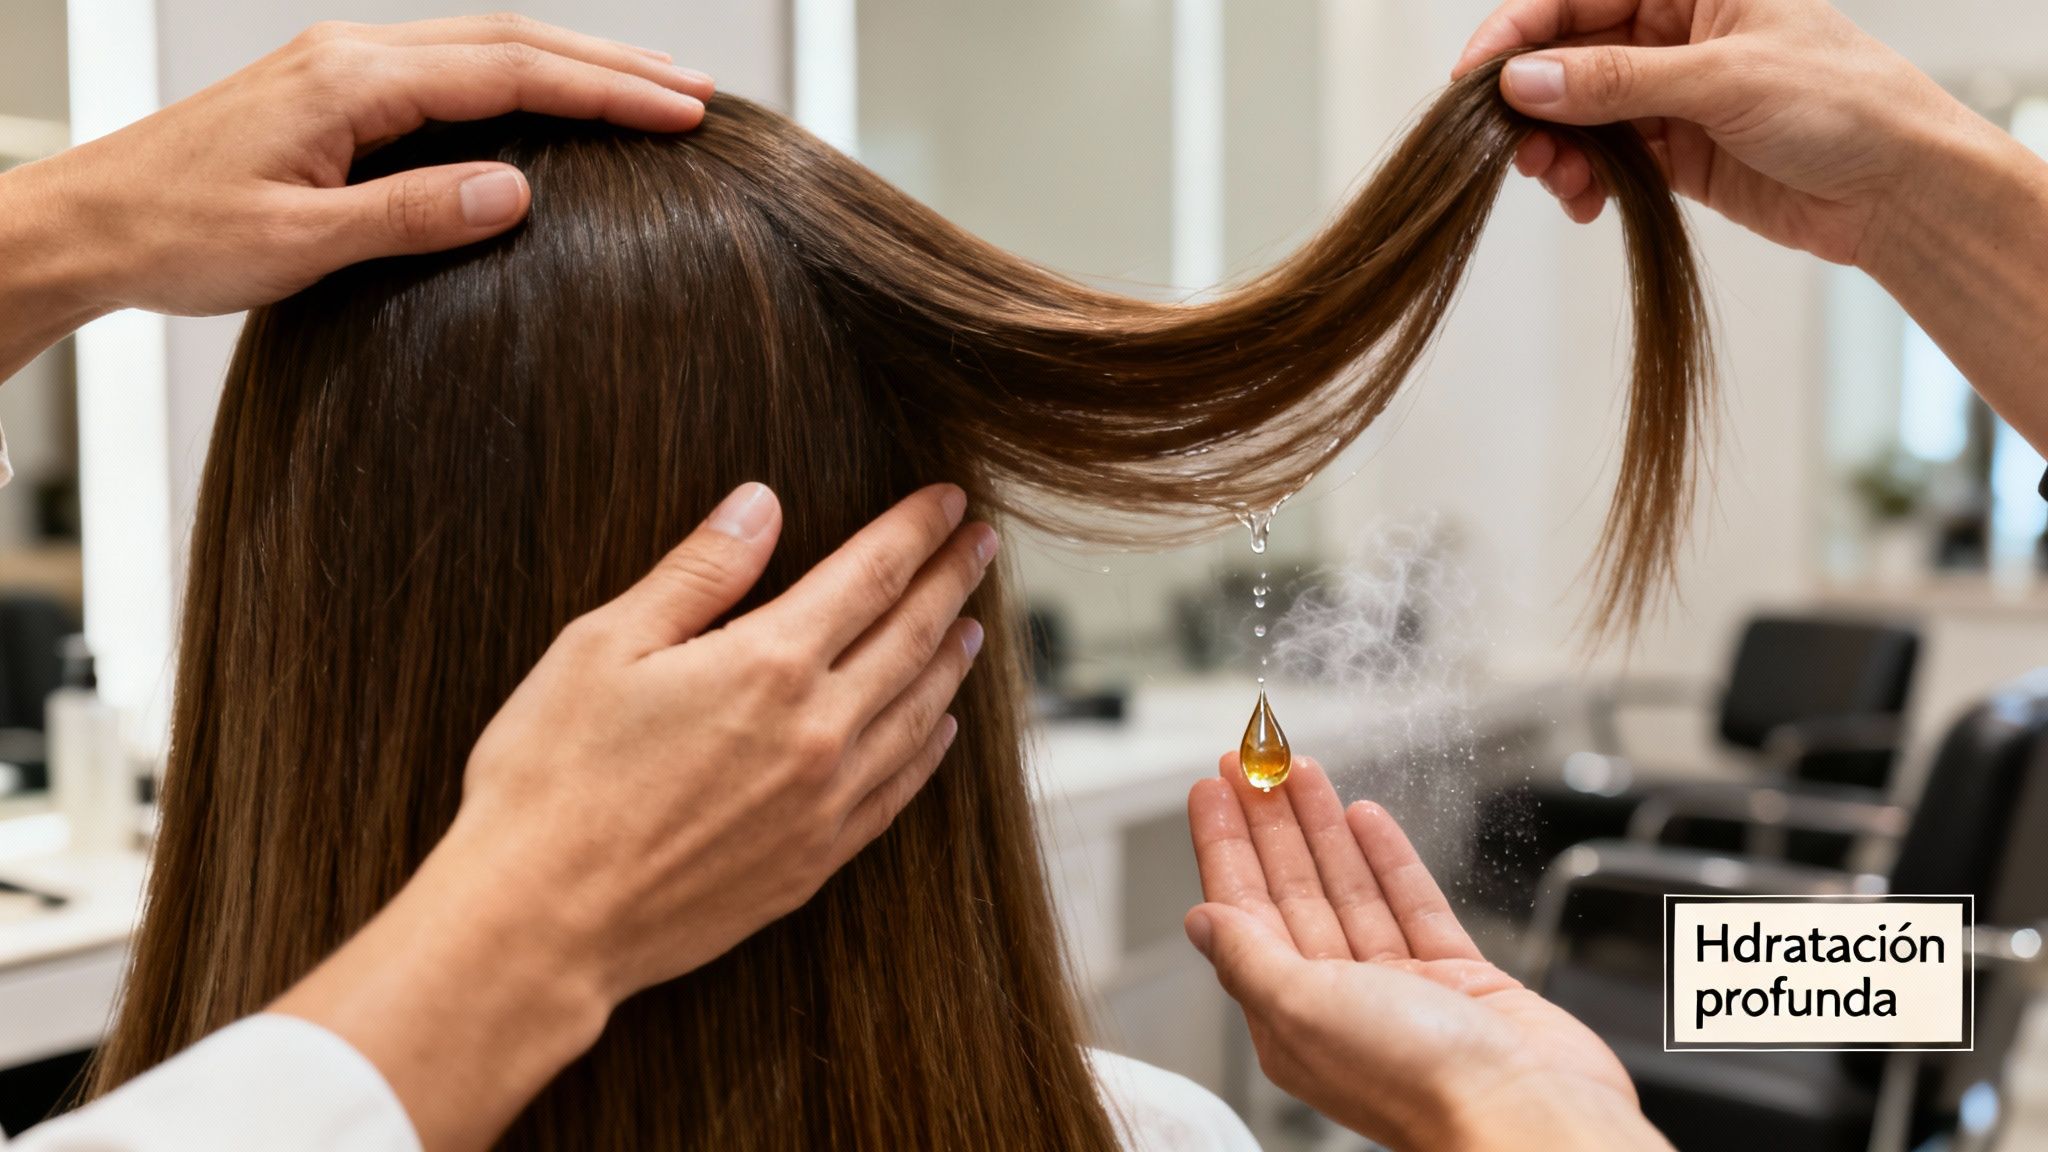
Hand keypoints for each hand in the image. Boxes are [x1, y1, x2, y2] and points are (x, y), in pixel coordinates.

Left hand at [5, 14, 710, 326]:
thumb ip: (410, 213)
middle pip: (510, 40)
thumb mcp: (298, 242)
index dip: (605, 93)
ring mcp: (341, 67)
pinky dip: (521, 80)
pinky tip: (552, 103)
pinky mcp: (333, 92)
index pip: (509, 71)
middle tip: (694, 93)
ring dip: (572, 66)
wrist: (83, 224)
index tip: (680, 113)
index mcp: (349, 82)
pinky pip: (450, 70)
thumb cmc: (173, 234)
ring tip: (647, 92)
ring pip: (484, 47)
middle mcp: (350, 56)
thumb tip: (514, 191)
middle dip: (611, 66)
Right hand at [453, 480, 995, 997]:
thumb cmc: (549, 776)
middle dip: (953, 581)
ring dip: (951, 663)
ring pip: (918, 715)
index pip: (872, 575)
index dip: (918, 530)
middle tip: (984, 544)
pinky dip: (928, 751)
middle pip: (912, 638)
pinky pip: (896, 793)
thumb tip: (761, 504)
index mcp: (769, 663)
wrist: (539, 921)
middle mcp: (817, 731)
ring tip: (973, 626)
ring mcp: (823, 804)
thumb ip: (698, 571)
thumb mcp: (604, 645)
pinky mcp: (812, 863)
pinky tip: (940, 729)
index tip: (951, 500)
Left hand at [1184, 756, 1670, 1151]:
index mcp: (1291, 1018)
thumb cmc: (1418, 1080)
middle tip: (1251, 761)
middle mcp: (1340, 1002)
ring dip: (1322, 827)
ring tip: (1301, 769)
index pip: (1243, 911)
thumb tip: (1201, 921)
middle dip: (1268, 823)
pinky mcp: (1458, 980)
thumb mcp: (1305, 1010)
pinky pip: (1412, 905)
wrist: (1528, 1114)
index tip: (1212, 789)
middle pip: (1292, 892)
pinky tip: (1364, 818)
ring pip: (1349, 889)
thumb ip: (1250, 960)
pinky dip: (1388, 859)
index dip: (1225, 845)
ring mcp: (1401, 989)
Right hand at [1452, 0, 1983, 266]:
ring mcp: (1671, 93)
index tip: (1475, 78)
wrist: (1899, 190)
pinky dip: (1583, 180)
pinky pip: (1604, 157)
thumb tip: (1524, 81)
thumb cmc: (1843, 105)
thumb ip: (1617, 82)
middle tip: (1512, 148)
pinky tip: (1584, 202)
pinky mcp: (1674, 151)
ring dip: (1554, 148)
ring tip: (1556, 182)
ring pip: (1579, 112)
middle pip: (1568, 55)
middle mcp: (1674, 32)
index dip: (1519, 32)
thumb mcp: (1723, 81)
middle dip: (1533, 102)